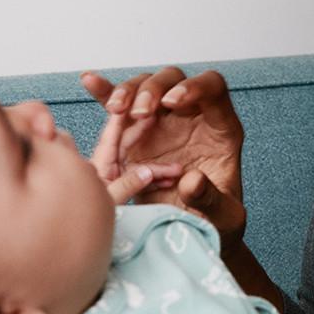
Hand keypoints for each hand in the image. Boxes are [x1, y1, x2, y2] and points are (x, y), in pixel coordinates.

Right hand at [83, 66, 246, 249]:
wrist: (194, 233)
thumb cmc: (218, 222)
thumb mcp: (224, 217)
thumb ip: (211, 199)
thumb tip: (191, 180)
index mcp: (221, 128)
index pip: (212, 88)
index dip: (194, 86)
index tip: (172, 102)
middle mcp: (191, 117)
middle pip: (173, 80)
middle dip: (154, 88)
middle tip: (139, 112)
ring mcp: (163, 123)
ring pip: (144, 88)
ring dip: (128, 92)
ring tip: (116, 110)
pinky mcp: (138, 134)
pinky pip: (122, 107)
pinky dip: (106, 94)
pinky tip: (90, 81)